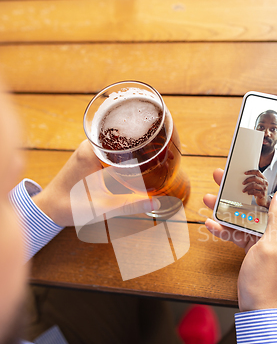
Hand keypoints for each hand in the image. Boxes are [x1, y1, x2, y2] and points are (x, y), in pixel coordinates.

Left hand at [32, 140, 157, 225]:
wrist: (49, 209)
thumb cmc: (70, 206)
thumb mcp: (104, 206)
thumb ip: (131, 204)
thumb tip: (155, 203)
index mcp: (92, 151)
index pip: (123, 135)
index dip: (142, 135)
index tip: (159, 140)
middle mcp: (89, 145)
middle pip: (121, 136)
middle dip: (140, 141)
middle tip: (160, 148)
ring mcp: (87, 150)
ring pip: (115, 142)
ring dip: (131, 147)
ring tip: (152, 151)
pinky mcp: (87, 157)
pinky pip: (109, 149)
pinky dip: (122, 153)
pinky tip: (134, 159)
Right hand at [203, 160, 276, 311]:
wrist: (259, 310)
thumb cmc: (269, 282)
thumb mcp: (273, 247)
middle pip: (268, 198)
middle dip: (249, 184)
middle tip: (230, 172)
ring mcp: (269, 238)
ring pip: (251, 213)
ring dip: (231, 204)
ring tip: (212, 194)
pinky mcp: (256, 247)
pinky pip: (241, 231)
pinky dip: (226, 227)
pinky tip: (210, 222)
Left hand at [242, 169, 269, 207]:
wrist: (263, 200)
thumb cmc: (258, 191)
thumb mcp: (258, 185)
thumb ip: (254, 181)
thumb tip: (243, 178)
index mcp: (264, 178)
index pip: (257, 172)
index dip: (251, 171)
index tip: (245, 173)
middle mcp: (265, 182)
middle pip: (255, 178)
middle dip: (247, 180)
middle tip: (243, 183)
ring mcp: (264, 188)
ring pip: (253, 185)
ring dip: (247, 187)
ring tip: (243, 190)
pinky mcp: (262, 194)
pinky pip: (254, 192)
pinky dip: (249, 192)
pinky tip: (248, 193)